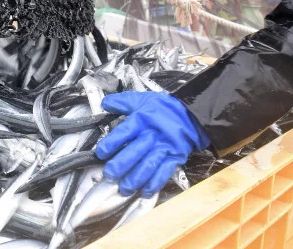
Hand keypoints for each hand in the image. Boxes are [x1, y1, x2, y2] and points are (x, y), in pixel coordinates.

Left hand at [95, 91, 210, 196]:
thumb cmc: (163, 108)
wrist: (190, 114)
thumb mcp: (142, 100)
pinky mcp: (175, 157)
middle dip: (121, 165)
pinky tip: (144, 192)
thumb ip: (122, 102)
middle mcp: (152, 135)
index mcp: (142, 119)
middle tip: (110, 174)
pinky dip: (154, 183)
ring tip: (124, 188)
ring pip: (148, 165)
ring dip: (135, 179)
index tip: (101, 153)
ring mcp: (164, 148)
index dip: (112, 143)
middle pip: (135, 151)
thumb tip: (105, 103)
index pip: (125, 131)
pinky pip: (164, 172)